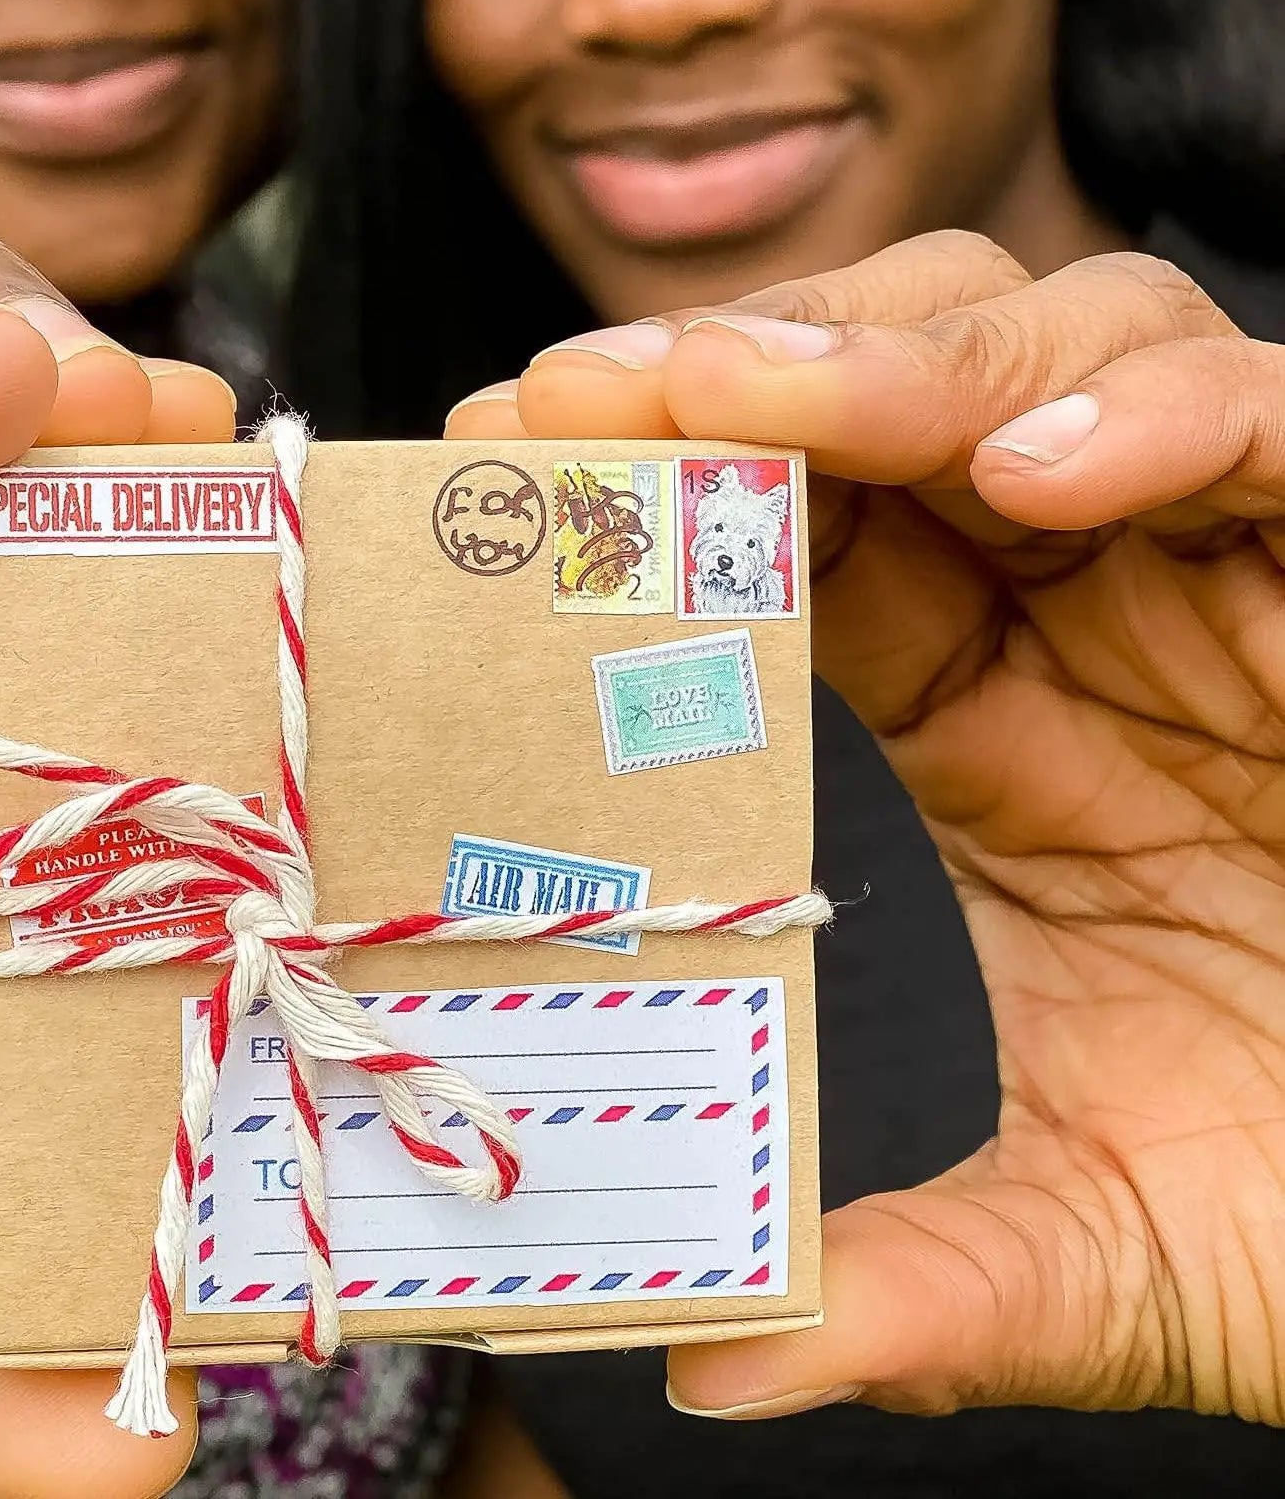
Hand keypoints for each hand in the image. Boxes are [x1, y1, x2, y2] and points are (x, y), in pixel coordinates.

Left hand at [450, 232, 1284, 1426]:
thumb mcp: (1104, 1250)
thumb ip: (926, 1288)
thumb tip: (714, 1365)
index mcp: (993, 727)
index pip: (801, 548)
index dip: (660, 498)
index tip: (513, 472)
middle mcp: (1096, 623)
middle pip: (897, 398)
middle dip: (737, 373)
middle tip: (578, 396)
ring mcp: (1228, 583)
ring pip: (1057, 359)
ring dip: (893, 356)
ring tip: (743, 402)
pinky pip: (1276, 431)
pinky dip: (1157, 420)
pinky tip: (1034, 468)